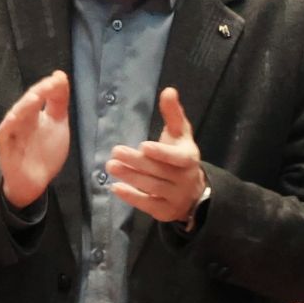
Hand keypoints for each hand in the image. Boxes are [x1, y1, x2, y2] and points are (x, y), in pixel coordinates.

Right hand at [0, 72, 69, 209]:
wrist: (35, 181)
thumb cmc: (44, 152)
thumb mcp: (57, 123)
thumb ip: (59, 101)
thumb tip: (60, 75)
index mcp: (33, 112)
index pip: (39, 95)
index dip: (48, 87)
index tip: (59, 79)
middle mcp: (21, 119)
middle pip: (27, 102)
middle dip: (38, 92)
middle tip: (50, 84)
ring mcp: (12, 132)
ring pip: (16, 115)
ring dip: (25, 105)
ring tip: (36, 96)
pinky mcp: (4, 146)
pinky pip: (4, 134)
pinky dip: (9, 125)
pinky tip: (15, 118)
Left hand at [107, 88, 206, 224]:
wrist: (193, 191)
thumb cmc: (180, 154)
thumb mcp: (180, 134)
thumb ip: (173, 113)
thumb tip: (168, 90)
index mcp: (189, 158)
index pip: (177, 158)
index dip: (161, 153)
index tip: (143, 146)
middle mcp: (185, 179)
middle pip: (158, 171)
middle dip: (136, 162)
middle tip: (115, 152)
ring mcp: (176, 197)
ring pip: (151, 188)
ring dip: (130, 177)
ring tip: (111, 167)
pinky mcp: (165, 212)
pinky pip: (147, 205)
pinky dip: (131, 197)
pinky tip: (116, 187)